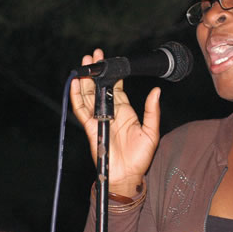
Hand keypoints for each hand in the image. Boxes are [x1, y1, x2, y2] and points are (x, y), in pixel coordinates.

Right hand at [70, 48, 160, 194]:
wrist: (127, 176)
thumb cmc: (140, 157)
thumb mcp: (151, 131)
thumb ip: (152, 110)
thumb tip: (156, 91)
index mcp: (125, 111)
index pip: (117, 87)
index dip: (113, 74)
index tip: (110, 60)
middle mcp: (110, 112)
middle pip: (100, 88)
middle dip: (96, 72)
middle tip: (93, 55)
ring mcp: (99, 119)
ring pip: (89, 95)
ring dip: (86, 80)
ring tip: (85, 63)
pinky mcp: (90, 127)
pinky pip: (81, 110)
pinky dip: (77, 97)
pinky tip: (76, 84)